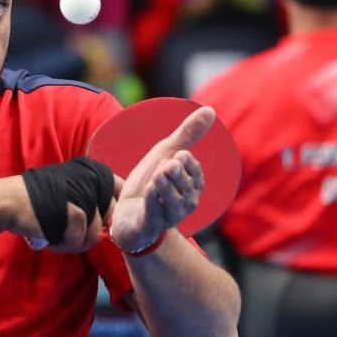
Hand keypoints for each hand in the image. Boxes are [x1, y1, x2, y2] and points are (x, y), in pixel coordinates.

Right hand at [1, 176, 118, 254]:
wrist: (4, 203)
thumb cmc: (32, 205)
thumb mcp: (63, 196)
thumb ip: (86, 206)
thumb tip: (105, 230)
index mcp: (88, 173)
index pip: (119, 188)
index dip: (116, 209)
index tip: (101, 222)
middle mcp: (88, 179)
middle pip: (109, 218)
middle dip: (89, 235)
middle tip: (67, 237)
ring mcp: (82, 194)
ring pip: (94, 232)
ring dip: (74, 243)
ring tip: (55, 237)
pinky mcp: (74, 210)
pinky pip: (79, 238)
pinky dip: (63, 243)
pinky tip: (48, 238)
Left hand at [109, 107, 213, 251]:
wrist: (126, 212)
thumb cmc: (151, 182)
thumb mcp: (165, 154)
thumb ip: (186, 135)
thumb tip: (210, 110)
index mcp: (191, 186)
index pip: (196, 174)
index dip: (189, 165)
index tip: (180, 154)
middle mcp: (184, 204)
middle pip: (185, 188)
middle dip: (177, 175)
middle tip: (169, 163)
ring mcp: (168, 217)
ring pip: (173, 203)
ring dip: (165, 188)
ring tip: (158, 176)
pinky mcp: (150, 226)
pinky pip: (155, 215)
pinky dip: (153, 203)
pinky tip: (148, 191)